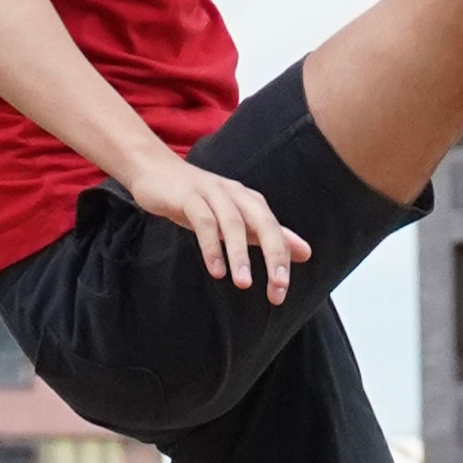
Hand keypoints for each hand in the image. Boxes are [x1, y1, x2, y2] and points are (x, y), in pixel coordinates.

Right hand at [124, 148, 310, 303]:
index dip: (282, 261)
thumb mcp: (236, 219)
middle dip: (273, 255)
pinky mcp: (188, 196)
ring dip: (239, 254)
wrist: (155, 170)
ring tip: (243, 284)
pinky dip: (210, 246)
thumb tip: (306, 252)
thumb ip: (267, 236)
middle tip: (277, 287)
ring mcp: (212, 193)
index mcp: (251, 202)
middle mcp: (236, 195)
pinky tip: (215, 270)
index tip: (281, 292)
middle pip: (263, 223)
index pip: (274, 232)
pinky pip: (203, 221)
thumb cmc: (198, 200)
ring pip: (232, 223)